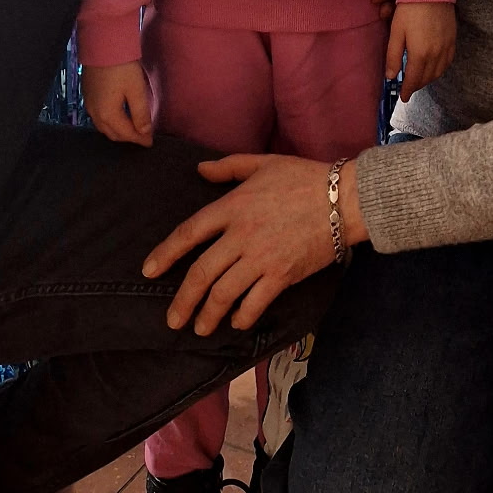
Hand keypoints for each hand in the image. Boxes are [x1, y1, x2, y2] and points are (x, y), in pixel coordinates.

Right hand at [82, 61, 153, 145]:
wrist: (102, 45)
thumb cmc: (122, 67)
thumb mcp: (136, 90)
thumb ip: (140, 114)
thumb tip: (144, 132)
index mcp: (108, 115)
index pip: (126, 134)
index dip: (139, 139)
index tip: (150, 143)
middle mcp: (95, 113)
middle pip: (113, 133)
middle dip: (128, 137)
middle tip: (142, 137)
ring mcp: (88, 104)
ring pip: (104, 126)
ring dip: (118, 130)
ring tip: (132, 129)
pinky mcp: (87, 95)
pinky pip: (98, 116)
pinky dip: (109, 121)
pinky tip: (117, 116)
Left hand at [143, 152, 367, 334]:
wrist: (343, 199)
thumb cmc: (304, 178)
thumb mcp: (264, 164)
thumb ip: (229, 168)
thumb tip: (199, 170)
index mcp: (233, 206)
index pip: (190, 232)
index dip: (165, 253)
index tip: (149, 271)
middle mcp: (241, 235)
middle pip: (201, 273)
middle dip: (183, 301)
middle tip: (172, 320)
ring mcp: (261, 258)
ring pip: (223, 293)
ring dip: (208, 316)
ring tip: (199, 329)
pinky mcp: (282, 275)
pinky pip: (254, 303)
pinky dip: (242, 316)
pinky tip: (236, 322)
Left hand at [387, 1, 455, 99]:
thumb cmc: (410, 8)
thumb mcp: (396, 31)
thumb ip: (393, 56)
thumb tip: (391, 76)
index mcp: (420, 54)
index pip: (414, 79)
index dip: (408, 90)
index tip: (403, 97)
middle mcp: (436, 54)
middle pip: (427, 77)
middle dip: (417, 85)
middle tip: (409, 87)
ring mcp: (447, 47)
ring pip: (439, 72)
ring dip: (429, 79)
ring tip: (419, 79)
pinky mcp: (453, 39)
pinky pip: (448, 61)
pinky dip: (440, 69)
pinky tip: (434, 67)